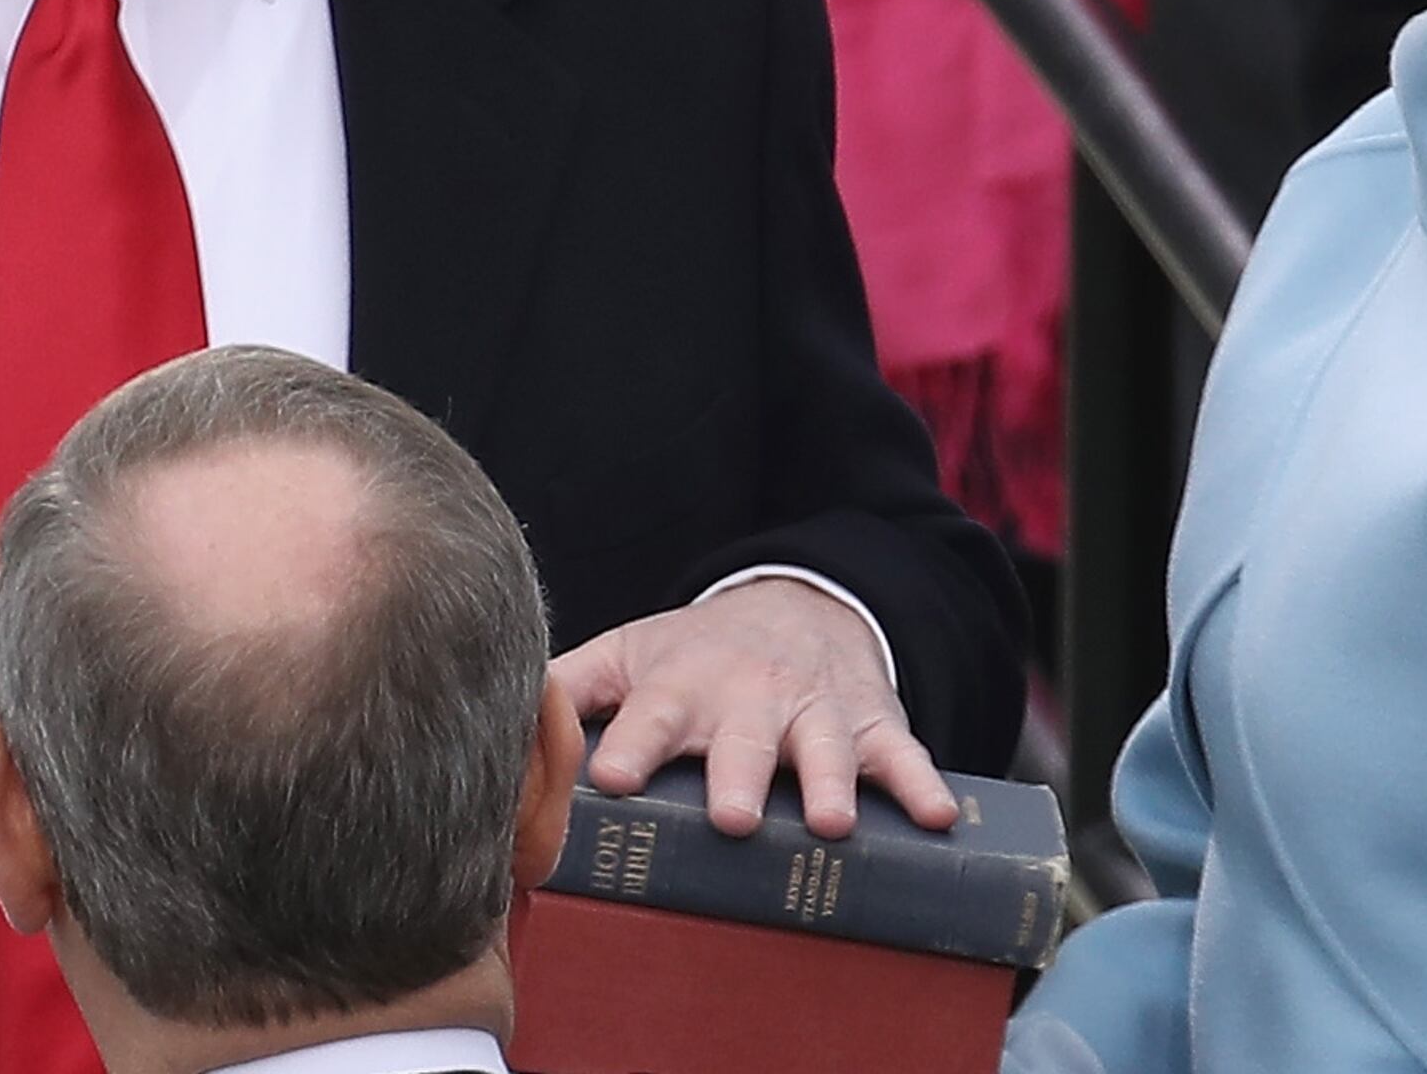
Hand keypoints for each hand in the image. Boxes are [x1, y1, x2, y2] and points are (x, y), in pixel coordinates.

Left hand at [551, 577, 955, 840]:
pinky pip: (902, 754)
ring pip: (822, 749)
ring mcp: (812, 713)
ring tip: (831, 823)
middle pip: (739, 741)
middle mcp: (744, 701)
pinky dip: (923, 784)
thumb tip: (486, 728)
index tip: (610, 780)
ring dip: (827, 783)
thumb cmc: (692, 653)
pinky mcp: (870, 725)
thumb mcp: (626, 656)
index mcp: (676, 690)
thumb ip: (566, 693)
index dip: (627, 747)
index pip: (646, 718)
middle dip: (737, 774)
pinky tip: (940, 819)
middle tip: (734, 816)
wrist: (795, 603)